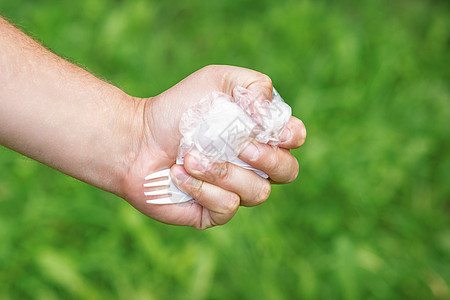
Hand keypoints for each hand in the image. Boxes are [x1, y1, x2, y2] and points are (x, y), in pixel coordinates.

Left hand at [121, 65, 305, 228]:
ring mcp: (236, 189)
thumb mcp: (216, 80)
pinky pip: (228, 207)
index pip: (294, 139)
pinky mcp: (215, 211)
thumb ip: (254, 86)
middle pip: (287, 171)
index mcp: (258, 134)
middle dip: (266, 158)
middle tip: (238, 146)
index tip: (271, 130)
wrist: (138, 139)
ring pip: (258, 192)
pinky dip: (202, 188)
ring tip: (190, 156)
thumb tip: (273, 116)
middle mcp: (252, 164)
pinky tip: (180, 174)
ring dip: (223, 172)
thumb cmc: (178, 108)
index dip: (291, 137)